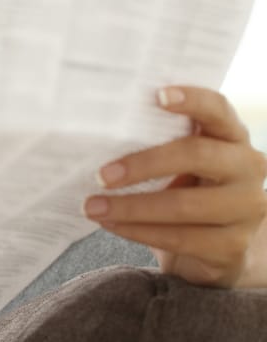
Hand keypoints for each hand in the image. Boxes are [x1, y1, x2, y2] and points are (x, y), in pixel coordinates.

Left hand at [84, 85, 266, 287]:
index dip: (192, 99)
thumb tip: (96, 132)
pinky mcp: (233, 245)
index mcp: (233, 136)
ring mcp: (247, 208)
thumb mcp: (182, 163)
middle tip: (101, 176)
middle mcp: (249, 167)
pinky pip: (180, 238)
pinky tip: (111, 225)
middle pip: (197, 155)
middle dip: (143, 164)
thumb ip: (159, 143)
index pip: (218, 109)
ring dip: (131, 207)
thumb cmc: (187, 189)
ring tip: (92, 207)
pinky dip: (138, 231)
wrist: (216, 245)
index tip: (157, 96)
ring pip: (184, 205)